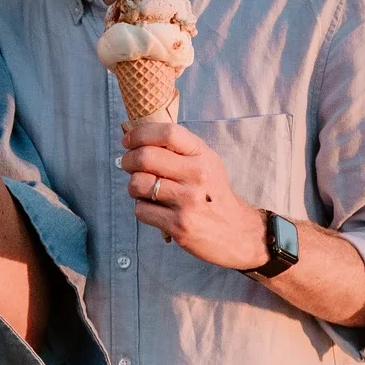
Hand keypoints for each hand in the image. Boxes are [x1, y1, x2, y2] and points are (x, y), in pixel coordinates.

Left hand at [121, 120, 269, 269]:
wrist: (237, 232)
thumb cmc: (213, 194)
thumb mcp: (206, 164)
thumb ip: (179, 150)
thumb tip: (138, 140)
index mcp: (202, 155)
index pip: (168, 133)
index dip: (140, 134)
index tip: (128, 140)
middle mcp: (196, 175)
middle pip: (145, 157)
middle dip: (128, 160)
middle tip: (127, 165)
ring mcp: (187, 201)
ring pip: (138, 184)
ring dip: (133, 187)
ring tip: (143, 190)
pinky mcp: (178, 225)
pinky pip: (141, 210)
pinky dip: (142, 209)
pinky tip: (155, 210)